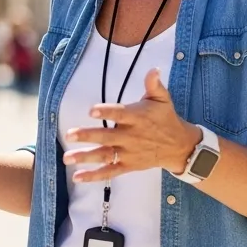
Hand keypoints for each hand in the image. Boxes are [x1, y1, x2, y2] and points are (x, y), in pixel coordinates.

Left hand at [62, 68, 200, 182]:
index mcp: (137, 118)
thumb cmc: (166, 118)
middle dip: (88, 136)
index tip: (91, 110)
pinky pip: (110, 171)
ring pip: (105, 155)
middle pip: (107, 136)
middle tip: (69, 134)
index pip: (120, 114)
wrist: (180, 146)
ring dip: (86, 157)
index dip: (106, 111)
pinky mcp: (128, 165)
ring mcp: (129, 153)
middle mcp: (131, 136)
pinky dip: (94, 175)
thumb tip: (153, 69)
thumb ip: (154, 85)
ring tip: (67, 158)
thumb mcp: (163, 99)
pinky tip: (77, 176)